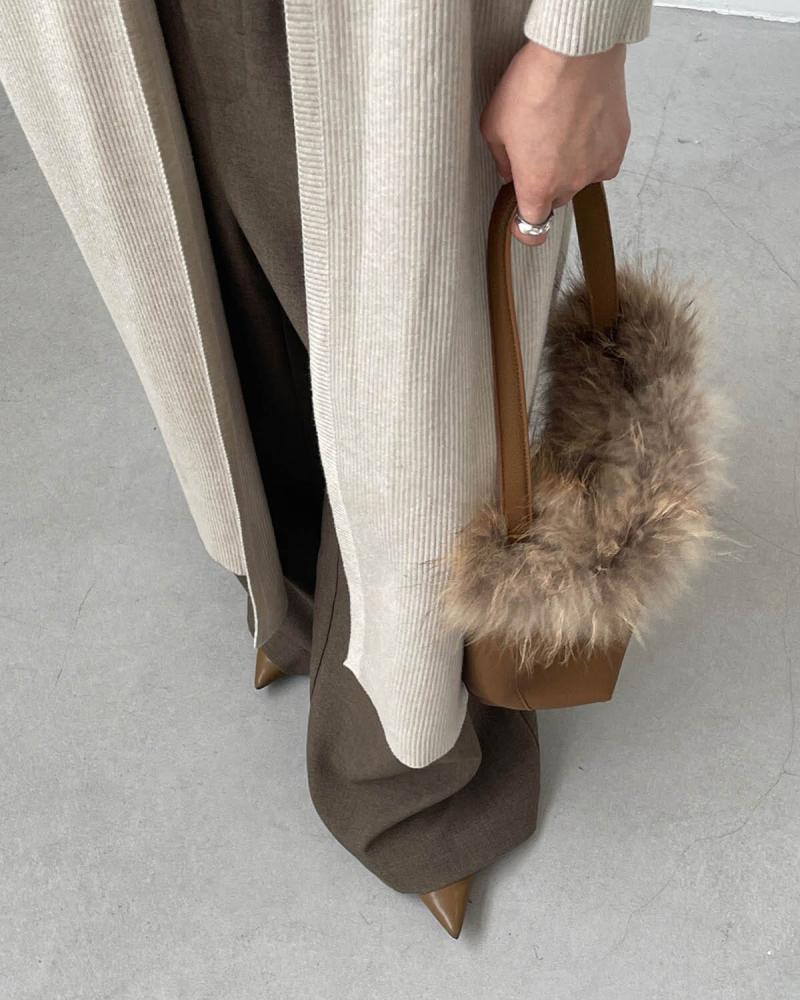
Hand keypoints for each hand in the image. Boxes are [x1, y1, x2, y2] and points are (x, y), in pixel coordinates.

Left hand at [480, 41, 630, 245]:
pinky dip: (594, 147)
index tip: (520, 221)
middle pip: (556, 199)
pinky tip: (585, 121)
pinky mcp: (618, 147)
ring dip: (572, 163)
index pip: (532, 229)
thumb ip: (501, 159)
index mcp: (537, 187)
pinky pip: (602, 158)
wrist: (576, 53)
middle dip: (545, 182)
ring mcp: (598, 168)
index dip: (524, 227)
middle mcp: (570, 185)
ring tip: (564, 126)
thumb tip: (508, 172)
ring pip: (580, 177)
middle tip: (539, 148)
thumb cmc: (533, 85)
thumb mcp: (494, 125)